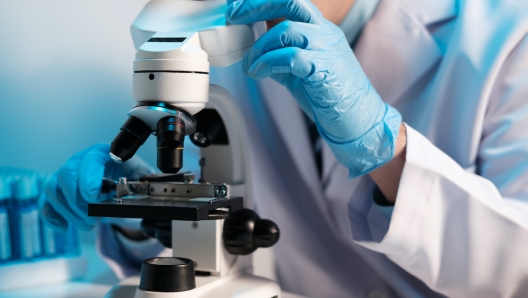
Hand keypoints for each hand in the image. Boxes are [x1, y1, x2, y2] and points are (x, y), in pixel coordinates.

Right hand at [39, 144, 154, 231]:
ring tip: (88, 224)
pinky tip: (64, 227)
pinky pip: (45, 201)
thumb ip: (143, 182)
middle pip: (67, 174)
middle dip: (78, 201)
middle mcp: (81, 160)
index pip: (91, 158)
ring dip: (69, 212)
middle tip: (94, 218)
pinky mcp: (58, 190)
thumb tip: (144, 191)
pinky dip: (52, 216)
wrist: (124, 184)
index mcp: (105, 153)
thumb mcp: (142, 178)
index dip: (89, 177)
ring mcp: (66, 174)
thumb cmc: (132, 178)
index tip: (93, 197)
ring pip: (53, 188)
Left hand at [226, 0, 401, 176]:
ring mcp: (327, 50)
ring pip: (287, 31)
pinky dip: (268, 63)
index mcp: (321, 30)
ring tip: (250, 65)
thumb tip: (254, 52)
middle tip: (234, 16)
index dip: (262, 1)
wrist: (359, 121)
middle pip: (290, 2)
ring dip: (259, 48)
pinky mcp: (325, 70)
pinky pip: (291, 57)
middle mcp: (325, 34)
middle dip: (257, 6)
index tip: (238, 8)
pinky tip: (258, 73)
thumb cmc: (331, 96)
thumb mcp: (301, 69)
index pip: (291, 2)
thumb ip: (281, 56)